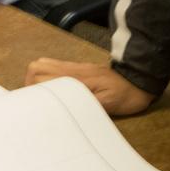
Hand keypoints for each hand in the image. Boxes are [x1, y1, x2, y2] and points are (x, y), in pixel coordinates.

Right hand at [26, 58, 155, 115]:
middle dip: (29, 85)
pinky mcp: (77, 68)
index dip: (32, 90)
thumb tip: (62, 106)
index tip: (35, 105)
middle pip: (36, 67)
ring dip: (36, 79)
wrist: (140, 81)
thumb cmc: (125, 96)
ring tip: (42, 97)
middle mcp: (70, 69)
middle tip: (37, 102)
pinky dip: (45, 76)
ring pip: (42, 64)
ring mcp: (73, 66)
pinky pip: (53, 65)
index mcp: (76, 78)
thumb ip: (84, 104)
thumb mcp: (107, 105)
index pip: (40, 76)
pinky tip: (53, 90)